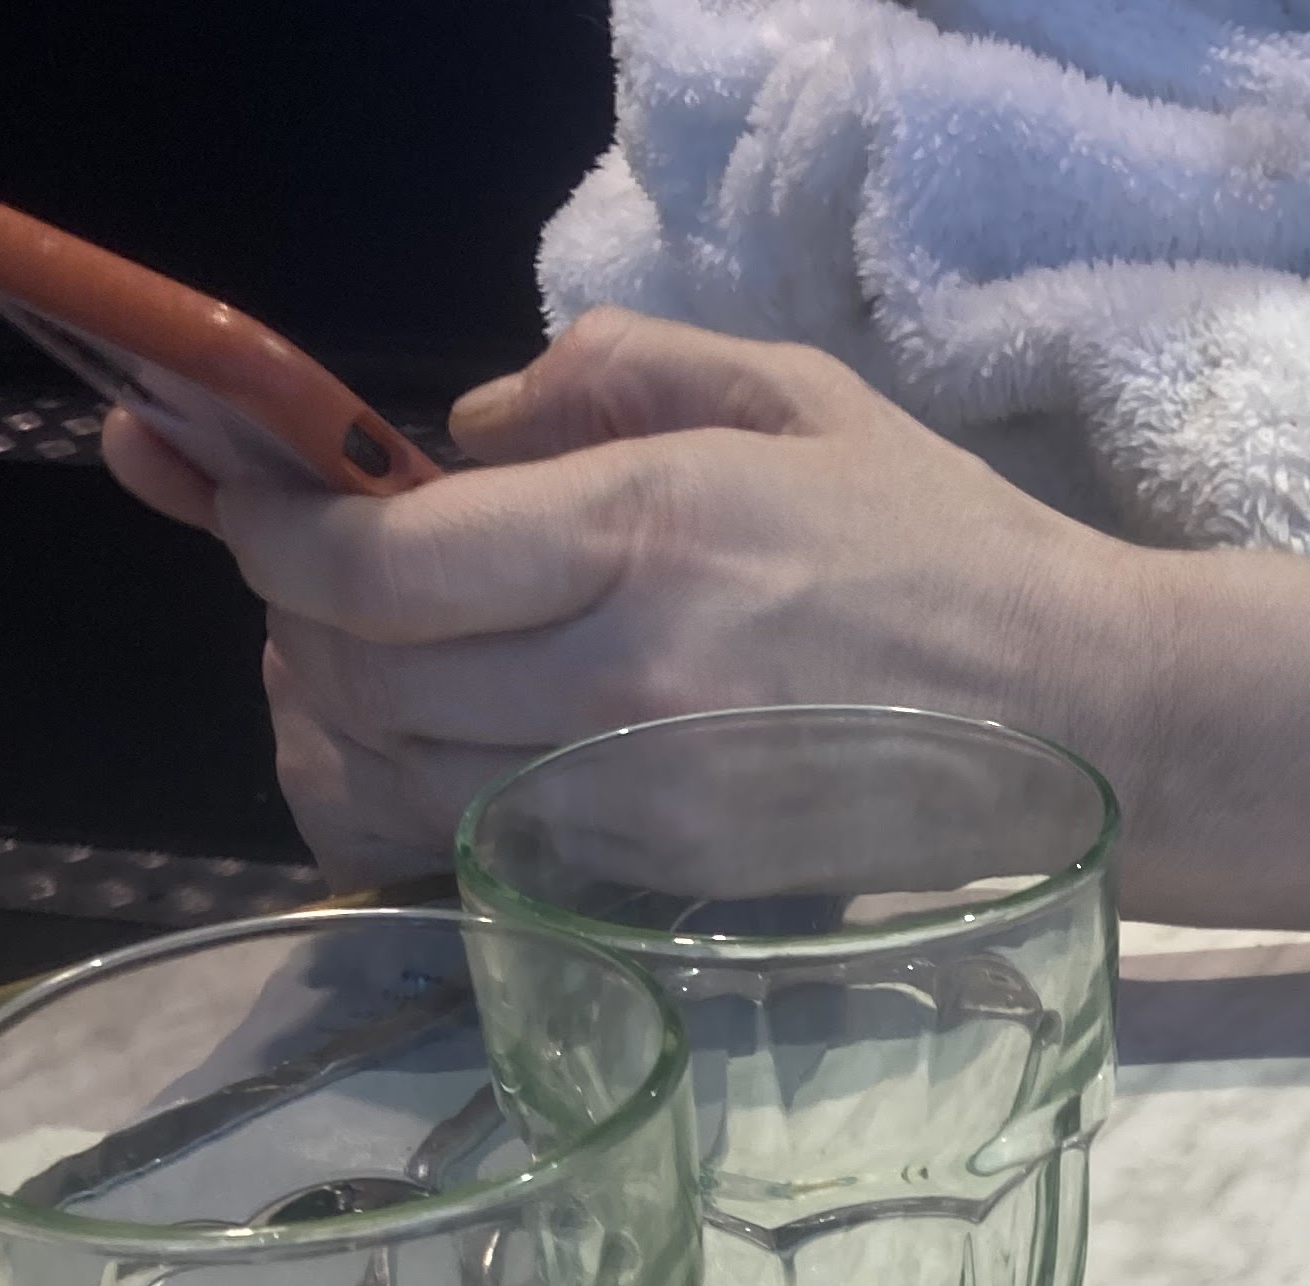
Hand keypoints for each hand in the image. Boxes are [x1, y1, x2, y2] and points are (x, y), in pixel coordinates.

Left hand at [107, 311, 1154, 885]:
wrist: (1081, 732)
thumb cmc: (943, 554)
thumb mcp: (788, 396)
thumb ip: (609, 377)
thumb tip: (461, 430)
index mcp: (646, 534)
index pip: (373, 560)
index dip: (262, 529)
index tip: (228, 493)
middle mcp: (616, 681)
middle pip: (352, 676)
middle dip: (288, 621)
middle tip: (302, 576)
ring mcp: (625, 805)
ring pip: (380, 784)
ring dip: (324, 722)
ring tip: (349, 664)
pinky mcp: (644, 884)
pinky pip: (452, 852)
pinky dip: (388, 804)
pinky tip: (412, 751)